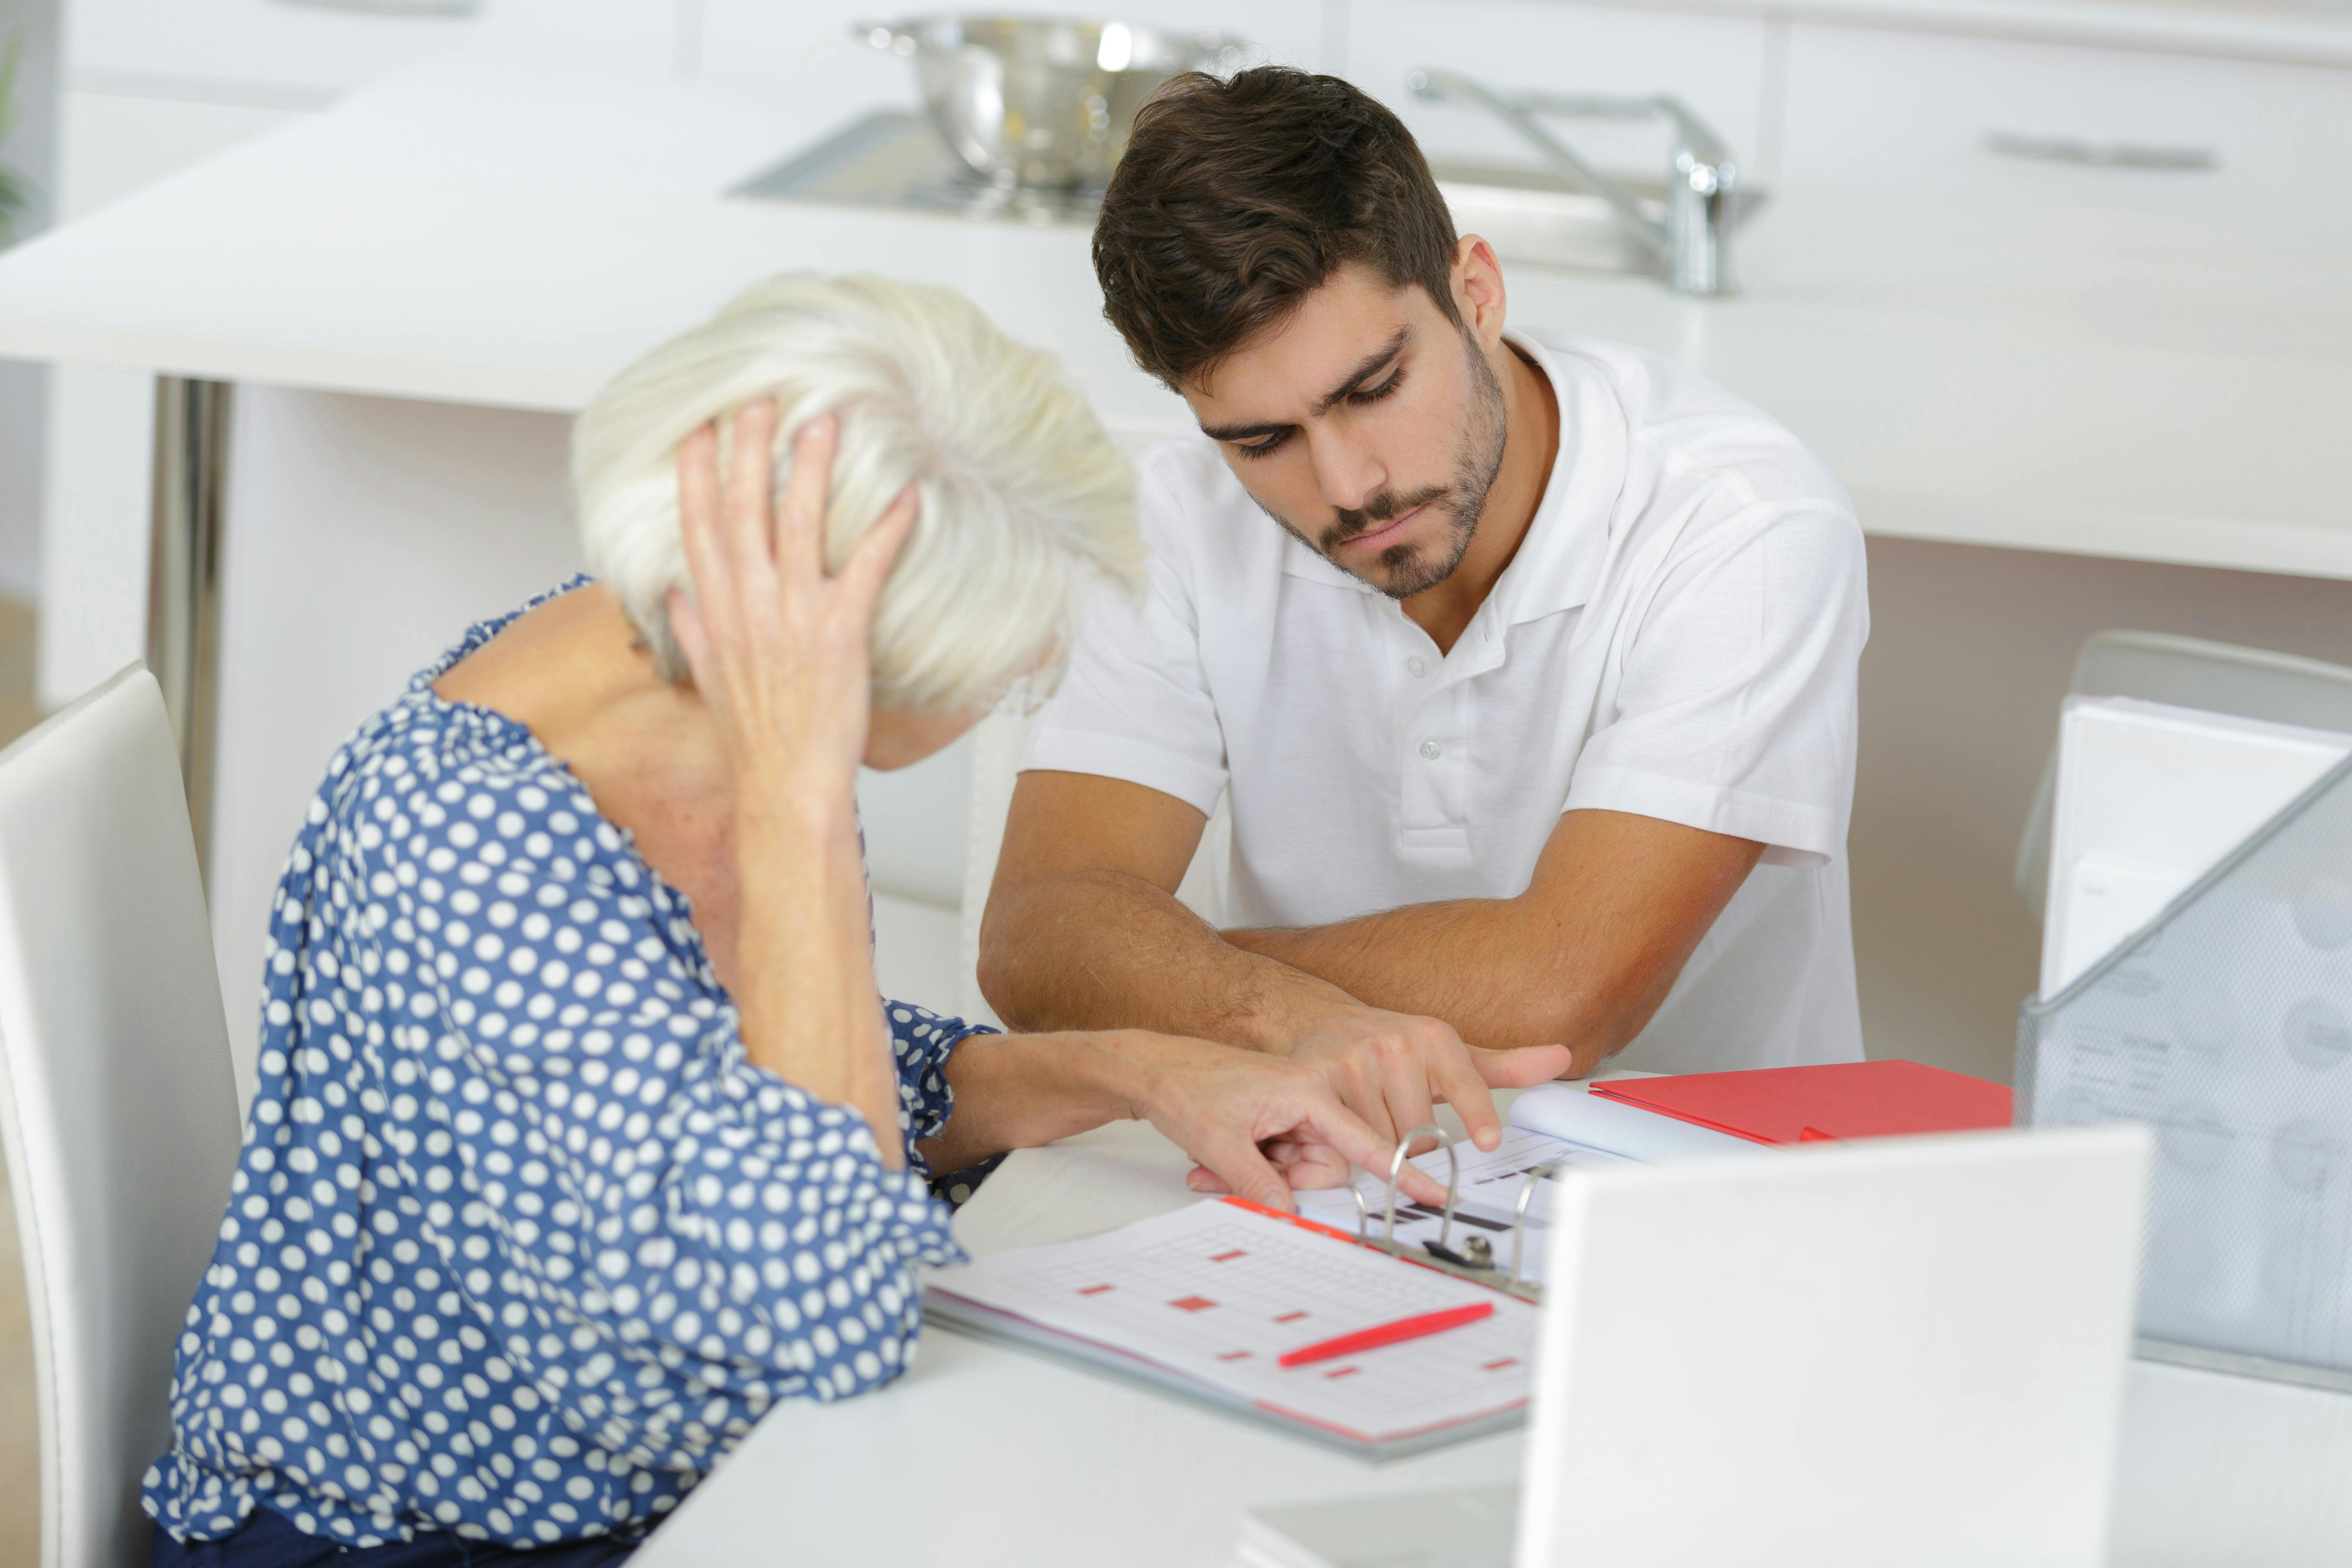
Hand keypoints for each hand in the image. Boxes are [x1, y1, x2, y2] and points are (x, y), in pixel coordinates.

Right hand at [667, 404, 916, 797]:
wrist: (785, 785)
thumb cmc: (755, 738)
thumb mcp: (707, 679)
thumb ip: (691, 630)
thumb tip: (674, 595)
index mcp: (717, 613)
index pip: (697, 528)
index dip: (696, 474)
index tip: (699, 429)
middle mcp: (750, 606)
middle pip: (743, 511)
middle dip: (750, 450)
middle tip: (760, 398)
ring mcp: (794, 617)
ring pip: (800, 526)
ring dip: (812, 470)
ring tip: (824, 422)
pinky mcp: (840, 634)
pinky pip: (867, 568)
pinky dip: (887, 530)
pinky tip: (907, 497)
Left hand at [1112, 1032, 1451, 1213]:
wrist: (1153, 1067)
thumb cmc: (1186, 1087)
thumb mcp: (1220, 1144)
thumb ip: (1259, 1185)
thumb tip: (1290, 1215)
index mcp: (1308, 1091)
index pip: (1365, 1139)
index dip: (1399, 1169)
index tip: (1432, 1191)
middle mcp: (1309, 1097)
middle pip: (1328, 1162)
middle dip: (1286, 1178)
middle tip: (1240, 1173)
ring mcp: (1294, 1107)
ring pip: (1304, 1164)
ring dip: (1265, 1174)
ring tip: (1216, 1162)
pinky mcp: (1279, 1116)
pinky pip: (1285, 1157)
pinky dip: (1256, 1165)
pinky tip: (1219, 1158)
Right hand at [1281, 1003, 1571, 1155]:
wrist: (1318, 1021)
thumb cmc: (1388, 1045)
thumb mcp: (1447, 1052)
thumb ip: (1503, 1066)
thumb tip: (1560, 1058)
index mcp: (1434, 1037)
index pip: (1464, 1082)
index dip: (1477, 1115)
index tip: (1488, 1140)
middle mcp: (1397, 1044)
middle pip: (1421, 1132)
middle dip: (1413, 1143)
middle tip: (1396, 1118)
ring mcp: (1356, 1060)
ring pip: (1384, 1141)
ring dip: (1379, 1146)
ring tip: (1367, 1116)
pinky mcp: (1318, 1079)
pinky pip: (1347, 1137)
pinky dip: (1347, 1146)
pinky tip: (1343, 1126)